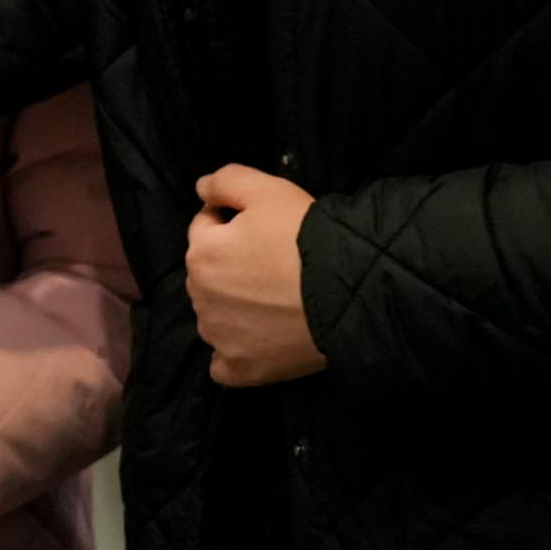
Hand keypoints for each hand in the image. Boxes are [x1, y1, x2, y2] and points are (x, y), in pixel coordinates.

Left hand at [187, 164, 326, 384]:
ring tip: (277, 301)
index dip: (234, 223)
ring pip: (216, 316)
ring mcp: (219, 336)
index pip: (205, 229)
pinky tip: (259, 343)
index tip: (266, 229)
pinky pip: (224, 364)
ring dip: (234, 308)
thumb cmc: (308, 238)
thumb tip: (200, 189)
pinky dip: (235, 353)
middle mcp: (200, 296)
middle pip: (209, 274)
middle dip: (231, 266)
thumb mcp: (269, 190)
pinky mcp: (241, 368)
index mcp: (201, 252)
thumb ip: (226, 181)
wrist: (350, 292)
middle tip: (275, 265)